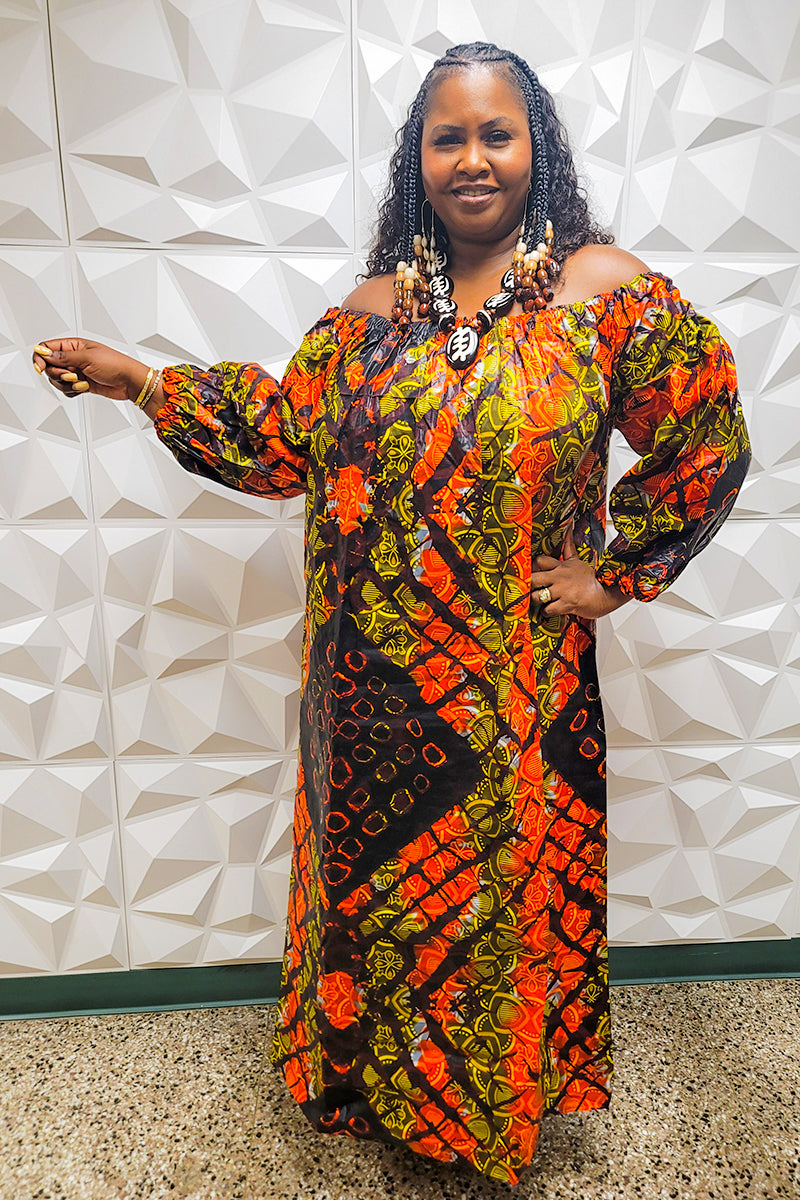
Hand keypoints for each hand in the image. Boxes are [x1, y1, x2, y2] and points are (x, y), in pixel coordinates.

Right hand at [31, 338, 149, 402]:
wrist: (129, 382)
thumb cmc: (115, 364)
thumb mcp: (87, 357)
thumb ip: (63, 356)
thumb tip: (44, 352)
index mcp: (73, 345)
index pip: (47, 348)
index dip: (40, 357)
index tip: (40, 367)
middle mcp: (73, 358)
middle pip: (50, 367)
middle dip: (58, 374)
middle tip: (72, 375)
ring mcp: (77, 371)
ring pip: (57, 380)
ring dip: (67, 384)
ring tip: (81, 381)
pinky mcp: (80, 384)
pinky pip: (67, 390)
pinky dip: (73, 391)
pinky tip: (85, 387)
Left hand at [531, 522, 630, 618]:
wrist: (605, 595)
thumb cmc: (590, 580)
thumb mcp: (577, 561)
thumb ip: (568, 547)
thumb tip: (568, 527)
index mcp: (561, 566)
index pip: (539, 561)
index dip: (532, 566)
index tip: (531, 572)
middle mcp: (559, 577)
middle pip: (533, 578)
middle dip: (528, 585)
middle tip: (528, 588)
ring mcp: (562, 591)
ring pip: (537, 596)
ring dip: (535, 600)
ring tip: (538, 600)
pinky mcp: (566, 604)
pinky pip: (548, 609)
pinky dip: (546, 612)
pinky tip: (549, 610)